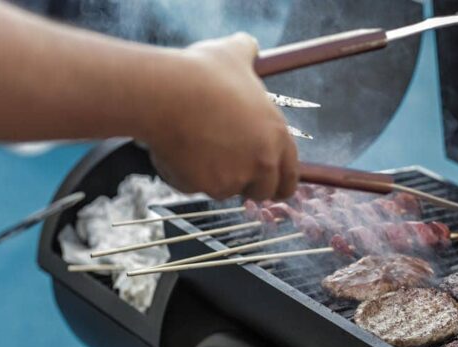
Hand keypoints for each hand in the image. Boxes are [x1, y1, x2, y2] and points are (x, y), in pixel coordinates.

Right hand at [141, 33, 298, 199]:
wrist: (167, 92)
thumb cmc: (202, 72)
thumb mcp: (234, 54)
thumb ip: (248, 52)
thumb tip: (249, 44)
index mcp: (277, 136)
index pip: (290, 178)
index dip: (279, 183)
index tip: (267, 183)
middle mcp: (262, 161)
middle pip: (262, 192)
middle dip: (246, 184)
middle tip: (226, 167)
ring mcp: (233, 178)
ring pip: (223, 188)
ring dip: (211, 176)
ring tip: (195, 142)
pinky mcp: (204, 186)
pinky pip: (193, 186)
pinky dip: (183, 174)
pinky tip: (175, 148)